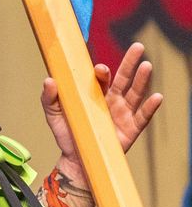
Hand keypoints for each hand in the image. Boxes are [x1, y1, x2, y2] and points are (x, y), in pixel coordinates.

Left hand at [42, 41, 162, 179]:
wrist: (76, 159)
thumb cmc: (67, 134)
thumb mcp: (53, 116)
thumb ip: (49, 98)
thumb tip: (49, 80)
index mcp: (94, 94)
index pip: (101, 78)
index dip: (101, 72)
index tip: (99, 69)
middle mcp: (112, 100)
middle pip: (123, 78)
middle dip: (130, 63)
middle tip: (138, 47)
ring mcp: (123, 113)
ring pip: (135, 93)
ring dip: (142, 80)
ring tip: (147, 66)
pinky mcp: (131, 129)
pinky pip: (143, 116)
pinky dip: (150, 107)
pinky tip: (156, 97)